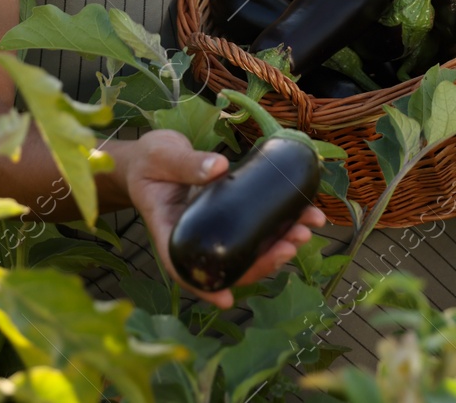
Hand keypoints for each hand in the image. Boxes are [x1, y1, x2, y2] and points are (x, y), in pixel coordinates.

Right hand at [122, 129, 326, 309]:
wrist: (152, 155)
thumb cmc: (149, 161)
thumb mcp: (162, 158)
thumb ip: (187, 164)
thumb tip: (220, 168)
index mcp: (170, 230)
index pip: (184, 267)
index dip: (206, 287)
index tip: (227, 300)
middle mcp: (197, 236)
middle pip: (228, 263)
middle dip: (262, 260)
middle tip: (290, 246)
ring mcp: (216, 227)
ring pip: (248, 248)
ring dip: (278, 245)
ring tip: (304, 231)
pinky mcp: (231, 212)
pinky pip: (256, 224)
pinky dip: (282, 222)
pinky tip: (306, 213)